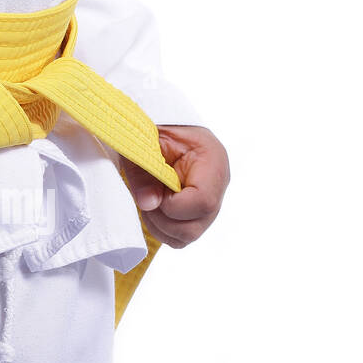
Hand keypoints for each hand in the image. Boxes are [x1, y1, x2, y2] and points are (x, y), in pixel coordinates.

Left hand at [119, 125, 229, 247]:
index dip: (174, 206)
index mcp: (212, 161)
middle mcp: (218, 185)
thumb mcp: (145, 144)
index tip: (156, 193)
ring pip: (188, 236)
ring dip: (160, 226)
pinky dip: (163, 230)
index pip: (203, 201)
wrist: (162, 126)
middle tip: (148, 198)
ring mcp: (210, 201)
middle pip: (196, 226)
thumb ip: (144, 173)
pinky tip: (155, 209)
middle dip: (163, 219)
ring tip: (149, 202)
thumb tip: (149, 204)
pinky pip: (182, 237)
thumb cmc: (157, 130)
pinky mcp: (198, 213)